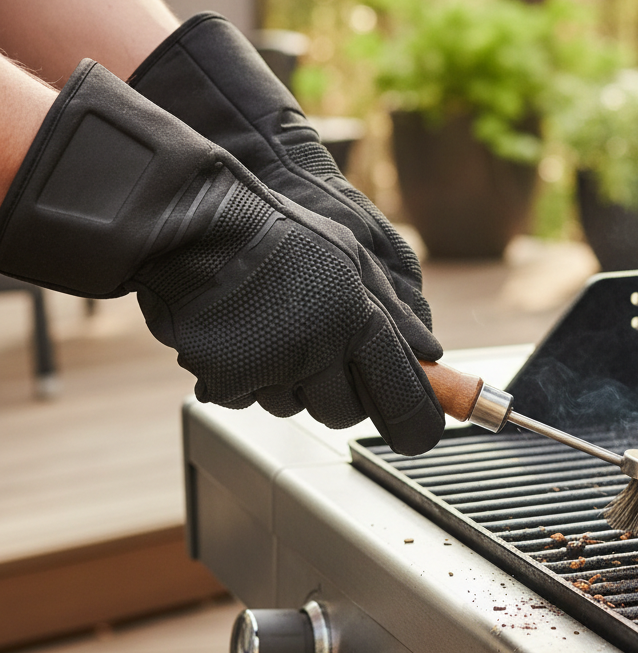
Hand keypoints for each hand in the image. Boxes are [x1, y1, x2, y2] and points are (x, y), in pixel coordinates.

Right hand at [0, 60, 443, 454]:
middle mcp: (319, 347)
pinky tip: (242, 334)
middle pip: (347, 413)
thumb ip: (394, 310)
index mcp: (358, 318)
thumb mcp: (352, 255)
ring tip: (274, 328)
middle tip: (324, 353)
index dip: (417, 423)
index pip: (404, 397)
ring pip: (295, 408)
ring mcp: (271, 367)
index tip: (421, 433)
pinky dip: (247, 379)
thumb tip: (430, 353)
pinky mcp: (226, 381)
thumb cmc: (276, 231)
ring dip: (290, 383)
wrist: (192, 220)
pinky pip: (249, 401)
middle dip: (342, 395)